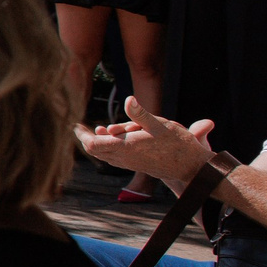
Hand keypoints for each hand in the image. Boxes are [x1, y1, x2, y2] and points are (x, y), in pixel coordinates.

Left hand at [78, 100, 218, 190]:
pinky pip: (114, 158)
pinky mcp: (136, 166)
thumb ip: (140, 114)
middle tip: (80, 126)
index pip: (93, 144)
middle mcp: (124, 158)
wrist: (191, 167)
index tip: (75, 125)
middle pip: (95, 150)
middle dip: (87, 137)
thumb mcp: (160, 124)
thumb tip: (128, 99)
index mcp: (126, 147)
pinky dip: (109, 147)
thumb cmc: (178, 144)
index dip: (81, 135)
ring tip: (100, 129)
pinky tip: (114, 137)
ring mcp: (129, 164)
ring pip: (104, 155)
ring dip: (99, 141)